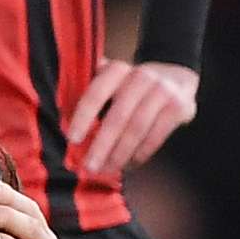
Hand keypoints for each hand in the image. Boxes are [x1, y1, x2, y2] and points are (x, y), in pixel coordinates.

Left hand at [64, 59, 198, 178]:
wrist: (176, 76)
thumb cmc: (132, 86)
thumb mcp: (112, 80)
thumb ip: (91, 94)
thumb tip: (61, 120)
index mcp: (118, 70)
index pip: (96, 92)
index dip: (83, 116)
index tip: (72, 139)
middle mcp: (141, 76)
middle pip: (118, 116)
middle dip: (102, 145)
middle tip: (90, 167)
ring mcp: (162, 91)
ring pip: (137, 129)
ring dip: (121, 153)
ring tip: (109, 169)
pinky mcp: (178, 107)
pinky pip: (156, 135)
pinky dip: (141, 152)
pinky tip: (131, 163)